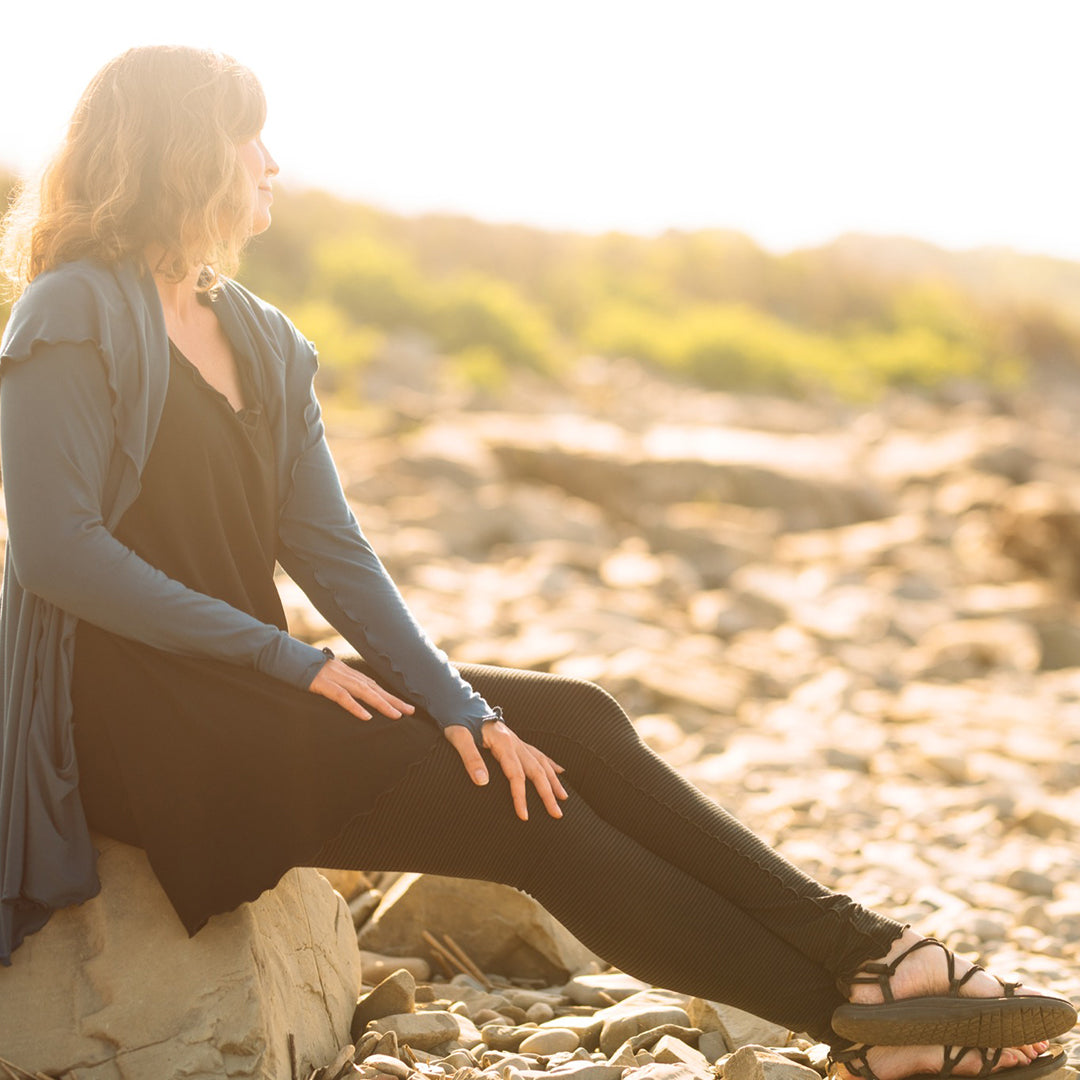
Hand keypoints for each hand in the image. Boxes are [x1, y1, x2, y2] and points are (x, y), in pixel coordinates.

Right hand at [308, 657, 415, 720]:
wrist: (285, 655)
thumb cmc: (305, 668)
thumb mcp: (326, 676)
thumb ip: (339, 683)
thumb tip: (350, 695)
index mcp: (347, 673)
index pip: (374, 685)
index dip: (390, 695)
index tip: (405, 705)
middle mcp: (346, 674)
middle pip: (374, 688)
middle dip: (393, 700)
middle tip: (411, 711)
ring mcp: (335, 678)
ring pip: (363, 692)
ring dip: (381, 704)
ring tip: (397, 715)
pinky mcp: (322, 684)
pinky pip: (342, 697)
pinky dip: (355, 706)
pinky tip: (367, 717)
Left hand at [443, 718, 567, 820]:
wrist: (461, 703)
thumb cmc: (458, 720)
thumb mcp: (459, 737)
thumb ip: (471, 758)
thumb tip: (482, 782)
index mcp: (503, 743)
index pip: (516, 775)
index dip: (521, 796)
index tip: (524, 816)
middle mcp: (515, 742)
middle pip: (536, 771)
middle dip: (548, 794)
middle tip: (558, 815)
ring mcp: (517, 741)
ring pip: (541, 762)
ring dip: (553, 781)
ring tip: (564, 797)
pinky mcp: (514, 741)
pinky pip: (537, 754)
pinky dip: (550, 764)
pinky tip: (559, 771)